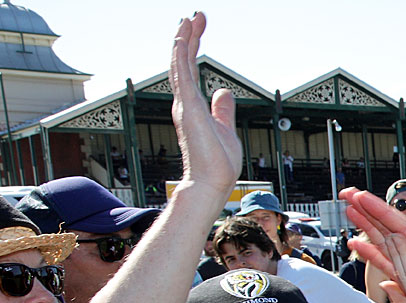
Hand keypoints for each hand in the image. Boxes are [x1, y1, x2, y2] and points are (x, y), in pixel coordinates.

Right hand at [170, 14, 239, 191]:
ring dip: (184, 41)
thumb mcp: (225, 128)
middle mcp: (185, 103)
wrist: (212, 183)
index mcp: (194, 106)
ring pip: (180, 65)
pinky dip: (181, 56)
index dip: (195, 48)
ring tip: (189, 19)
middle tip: (195, 16)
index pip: (192, 71)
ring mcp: (184, 105)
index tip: (198, 28)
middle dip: (189, 38)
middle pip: (184, 63)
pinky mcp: (188, 109)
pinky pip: (182, 77)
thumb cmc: (218, 163)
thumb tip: (223, 91)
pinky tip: (182, 39)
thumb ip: (222, 109)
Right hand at [340, 187, 405, 261]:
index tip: (363, 198)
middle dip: (369, 210)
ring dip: (367, 225)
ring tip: (349, 210)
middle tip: (348, 194)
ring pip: (385, 240)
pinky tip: (356, 245)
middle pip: (390, 226)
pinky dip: (371, 252)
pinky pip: (386, 261)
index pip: (402, 226)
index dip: (381, 211)